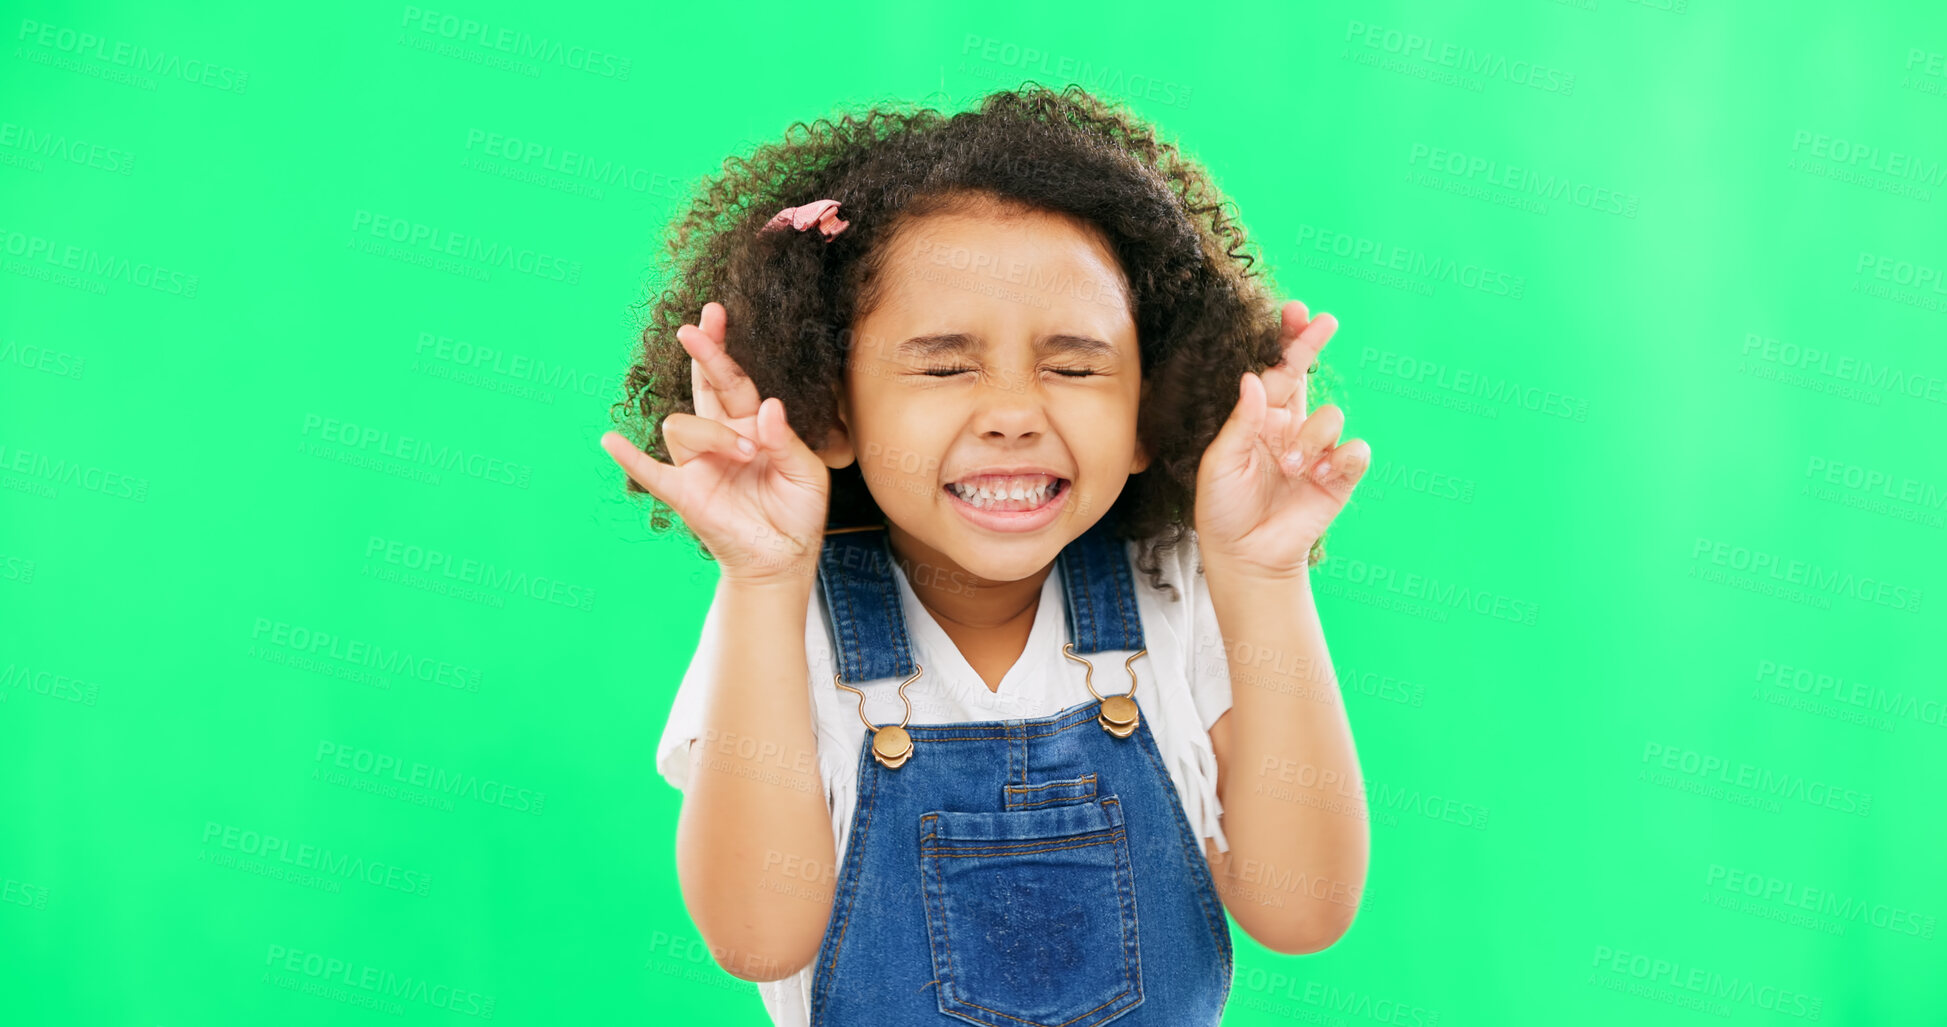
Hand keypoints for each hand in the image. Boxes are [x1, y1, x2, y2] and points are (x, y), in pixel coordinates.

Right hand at [600, 301, 830, 583]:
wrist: (783, 559)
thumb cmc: (797, 512)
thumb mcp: (805, 474)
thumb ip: (785, 442)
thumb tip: (766, 407)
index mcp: (750, 425)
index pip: (733, 380)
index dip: (722, 348)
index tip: (714, 313)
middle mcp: (720, 437)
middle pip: (704, 386)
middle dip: (703, 356)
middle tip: (695, 329)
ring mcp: (698, 463)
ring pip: (684, 426)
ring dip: (715, 433)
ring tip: (747, 455)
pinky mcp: (685, 494)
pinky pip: (651, 473)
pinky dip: (631, 458)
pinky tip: (610, 441)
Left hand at [1194, 300, 1369, 577]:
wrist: (1245, 556)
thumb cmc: (1223, 509)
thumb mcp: (1220, 463)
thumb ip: (1240, 422)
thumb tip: (1254, 378)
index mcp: (1259, 418)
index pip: (1274, 371)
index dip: (1285, 341)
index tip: (1293, 311)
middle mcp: (1289, 427)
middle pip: (1307, 375)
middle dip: (1313, 345)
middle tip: (1324, 322)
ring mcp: (1317, 450)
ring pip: (1331, 416)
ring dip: (1312, 438)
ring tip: (1291, 467)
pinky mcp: (1339, 476)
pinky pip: (1356, 452)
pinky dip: (1341, 458)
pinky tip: (1318, 475)